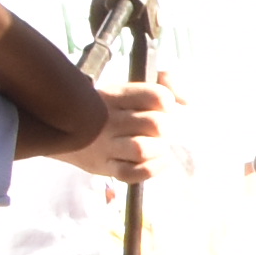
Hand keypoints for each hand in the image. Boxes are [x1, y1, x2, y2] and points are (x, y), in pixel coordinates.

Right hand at [64, 80, 187, 182]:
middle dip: (168, 128)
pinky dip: (151, 169)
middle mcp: (110, 119)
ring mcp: (106, 144)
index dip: (168, 102)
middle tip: (165, 130)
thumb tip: (187, 100)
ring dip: (159, 149)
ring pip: (141, 149)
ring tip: (160, 146)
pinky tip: (159, 160)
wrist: (67, 129)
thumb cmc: (113, 108)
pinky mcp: (104, 166)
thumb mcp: (132, 87)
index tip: (167, 107)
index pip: (155, 95)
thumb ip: (164, 81)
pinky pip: (130, 173)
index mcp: (118, 95)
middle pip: (155, 124)